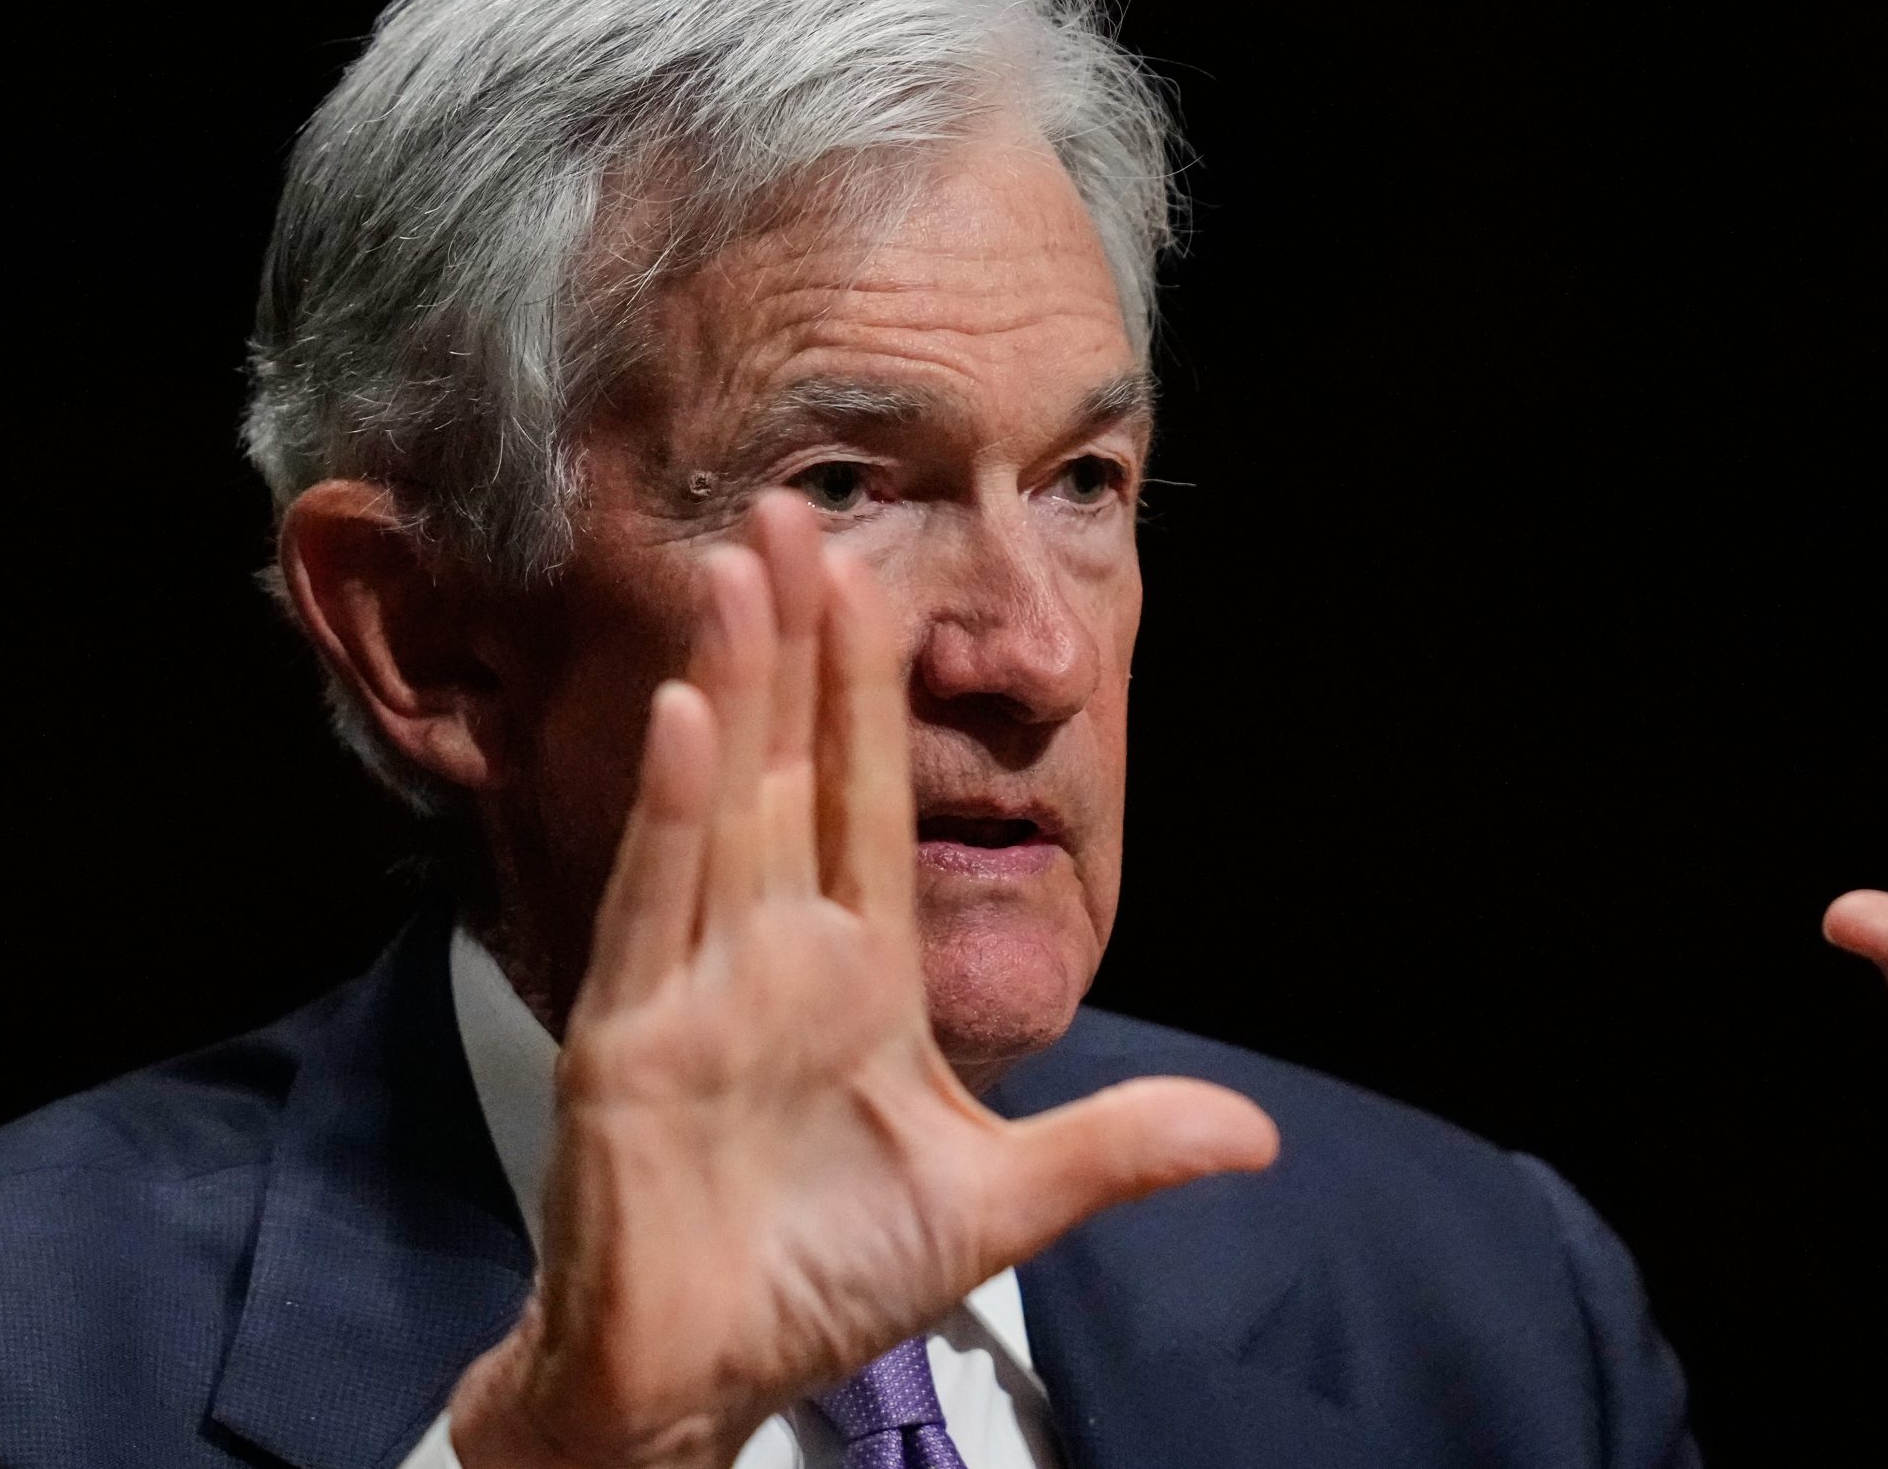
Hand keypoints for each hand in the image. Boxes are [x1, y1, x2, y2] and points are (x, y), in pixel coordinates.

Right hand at [449, 492, 1278, 1468]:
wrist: (705, 1377)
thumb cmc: (829, 1280)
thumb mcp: (999, 1207)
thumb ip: (1116, 1147)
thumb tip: (1257, 1134)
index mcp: (861, 973)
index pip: (870, 798)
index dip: (870, 689)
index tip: (870, 575)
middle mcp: (775, 955)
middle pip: (789, 767)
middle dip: (794, 641)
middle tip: (787, 510)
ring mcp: (699, 985)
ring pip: (720, 805)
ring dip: (734, 689)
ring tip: (742, 572)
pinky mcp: (630, 1038)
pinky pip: (659, 904)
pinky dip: (673, 812)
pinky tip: (692, 717)